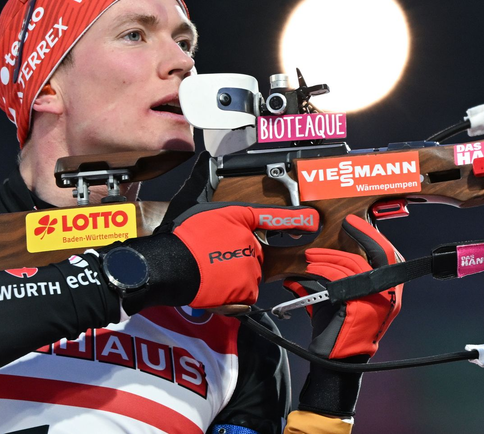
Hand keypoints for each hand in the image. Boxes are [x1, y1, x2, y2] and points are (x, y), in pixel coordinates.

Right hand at [118, 203, 319, 312]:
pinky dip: (233, 295)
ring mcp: (250, 267)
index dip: (294, 218)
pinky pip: (244, 293)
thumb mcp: (202, 211)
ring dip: (234, 276)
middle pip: (253, 252)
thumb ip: (223, 206)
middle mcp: (251, 243)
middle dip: (237, 256)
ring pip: (248, 273)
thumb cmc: (183, 238)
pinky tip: (214, 287)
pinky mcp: (247, 290)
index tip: (313, 220)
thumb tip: (224, 189)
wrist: (171, 266)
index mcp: (241, 220)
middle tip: (211, 258)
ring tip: (209, 273)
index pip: (272, 217)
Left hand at [284, 214, 402, 417]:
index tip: (353, 223)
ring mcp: (376, 301)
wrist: (335, 361)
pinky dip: (321, 272)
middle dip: (354, 238)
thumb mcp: (341, 298)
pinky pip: (338, 280)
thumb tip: (314, 261)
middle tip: (337, 231)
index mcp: (389, 291)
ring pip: (351, 265)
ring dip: (326, 258)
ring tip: (310, 259)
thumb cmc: (338, 329)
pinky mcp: (358, 307)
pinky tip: (308, 273)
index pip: (387, 254)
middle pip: (374, 254)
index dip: (371, 235)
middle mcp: (389, 295)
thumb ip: (335, 278)